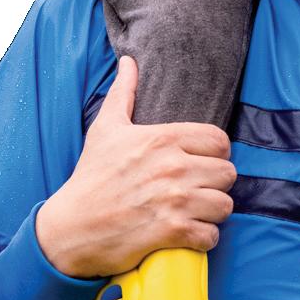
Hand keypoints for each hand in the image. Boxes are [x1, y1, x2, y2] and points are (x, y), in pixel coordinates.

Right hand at [35, 57, 236, 277]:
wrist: (70, 227)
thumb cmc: (91, 177)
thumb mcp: (106, 129)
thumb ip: (123, 93)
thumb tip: (128, 61)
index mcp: (163, 139)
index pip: (220, 141)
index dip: (215, 153)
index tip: (201, 163)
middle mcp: (173, 168)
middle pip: (228, 174)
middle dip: (215, 184)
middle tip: (197, 190)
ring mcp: (175, 201)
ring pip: (225, 205)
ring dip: (212, 212)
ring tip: (195, 211)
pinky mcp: (172, 232)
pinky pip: (212, 235)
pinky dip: (203, 238)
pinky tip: (187, 233)